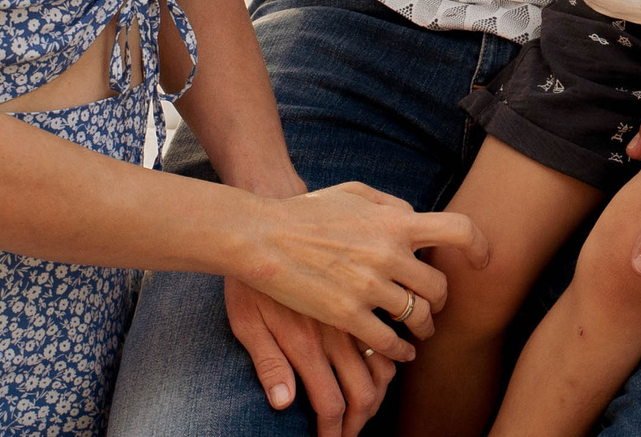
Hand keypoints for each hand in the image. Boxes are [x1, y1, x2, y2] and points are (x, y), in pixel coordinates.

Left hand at [224, 278, 394, 436]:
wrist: (264, 224)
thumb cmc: (247, 279)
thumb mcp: (245, 325)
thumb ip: (268, 366)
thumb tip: (284, 404)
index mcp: (305, 348)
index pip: (331, 405)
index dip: (336, 430)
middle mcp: (335, 334)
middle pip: (366, 393)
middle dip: (363, 417)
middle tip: (356, 423)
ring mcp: (354, 309)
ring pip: (386, 365)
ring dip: (384, 387)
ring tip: (373, 395)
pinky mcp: (364, 285)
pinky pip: (393, 326)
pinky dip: (395, 348)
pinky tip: (391, 353)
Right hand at [239, 182, 489, 362]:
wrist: (263, 235)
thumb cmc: (307, 211)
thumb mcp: (354, 192)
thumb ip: (390, 204)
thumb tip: (414, 216)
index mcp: (395, 222)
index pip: (458, 230)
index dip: (479, 246)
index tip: (482, 261)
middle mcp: (389, 254)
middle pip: (439, 287)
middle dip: (440, 302)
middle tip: (433, 308)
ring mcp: (370, 286)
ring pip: (417, 318)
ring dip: (422, 329)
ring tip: (418, 333)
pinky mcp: (348, 315)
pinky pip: (388, 342)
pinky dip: (399, 352)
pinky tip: (398, 353)